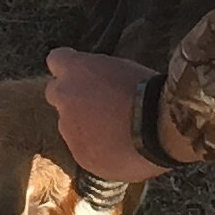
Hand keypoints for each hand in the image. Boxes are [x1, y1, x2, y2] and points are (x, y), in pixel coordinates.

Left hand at [46, 48, 166, 182]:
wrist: (158, 130)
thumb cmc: (149, 93)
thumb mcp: (124, 68)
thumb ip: (101, 75)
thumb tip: (99, 82)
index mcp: (76, 69)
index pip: (56, 59)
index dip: (70, 68)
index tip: (82, 75)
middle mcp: (64, 97)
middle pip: (55, 94)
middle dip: (70, 98)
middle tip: (97, 105)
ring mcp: (68, 129)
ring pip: (69, 126)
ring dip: (84, 127)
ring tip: (116, 133)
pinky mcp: (79, 155)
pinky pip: (84, 150)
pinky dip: (96, 150)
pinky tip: (120, 150)